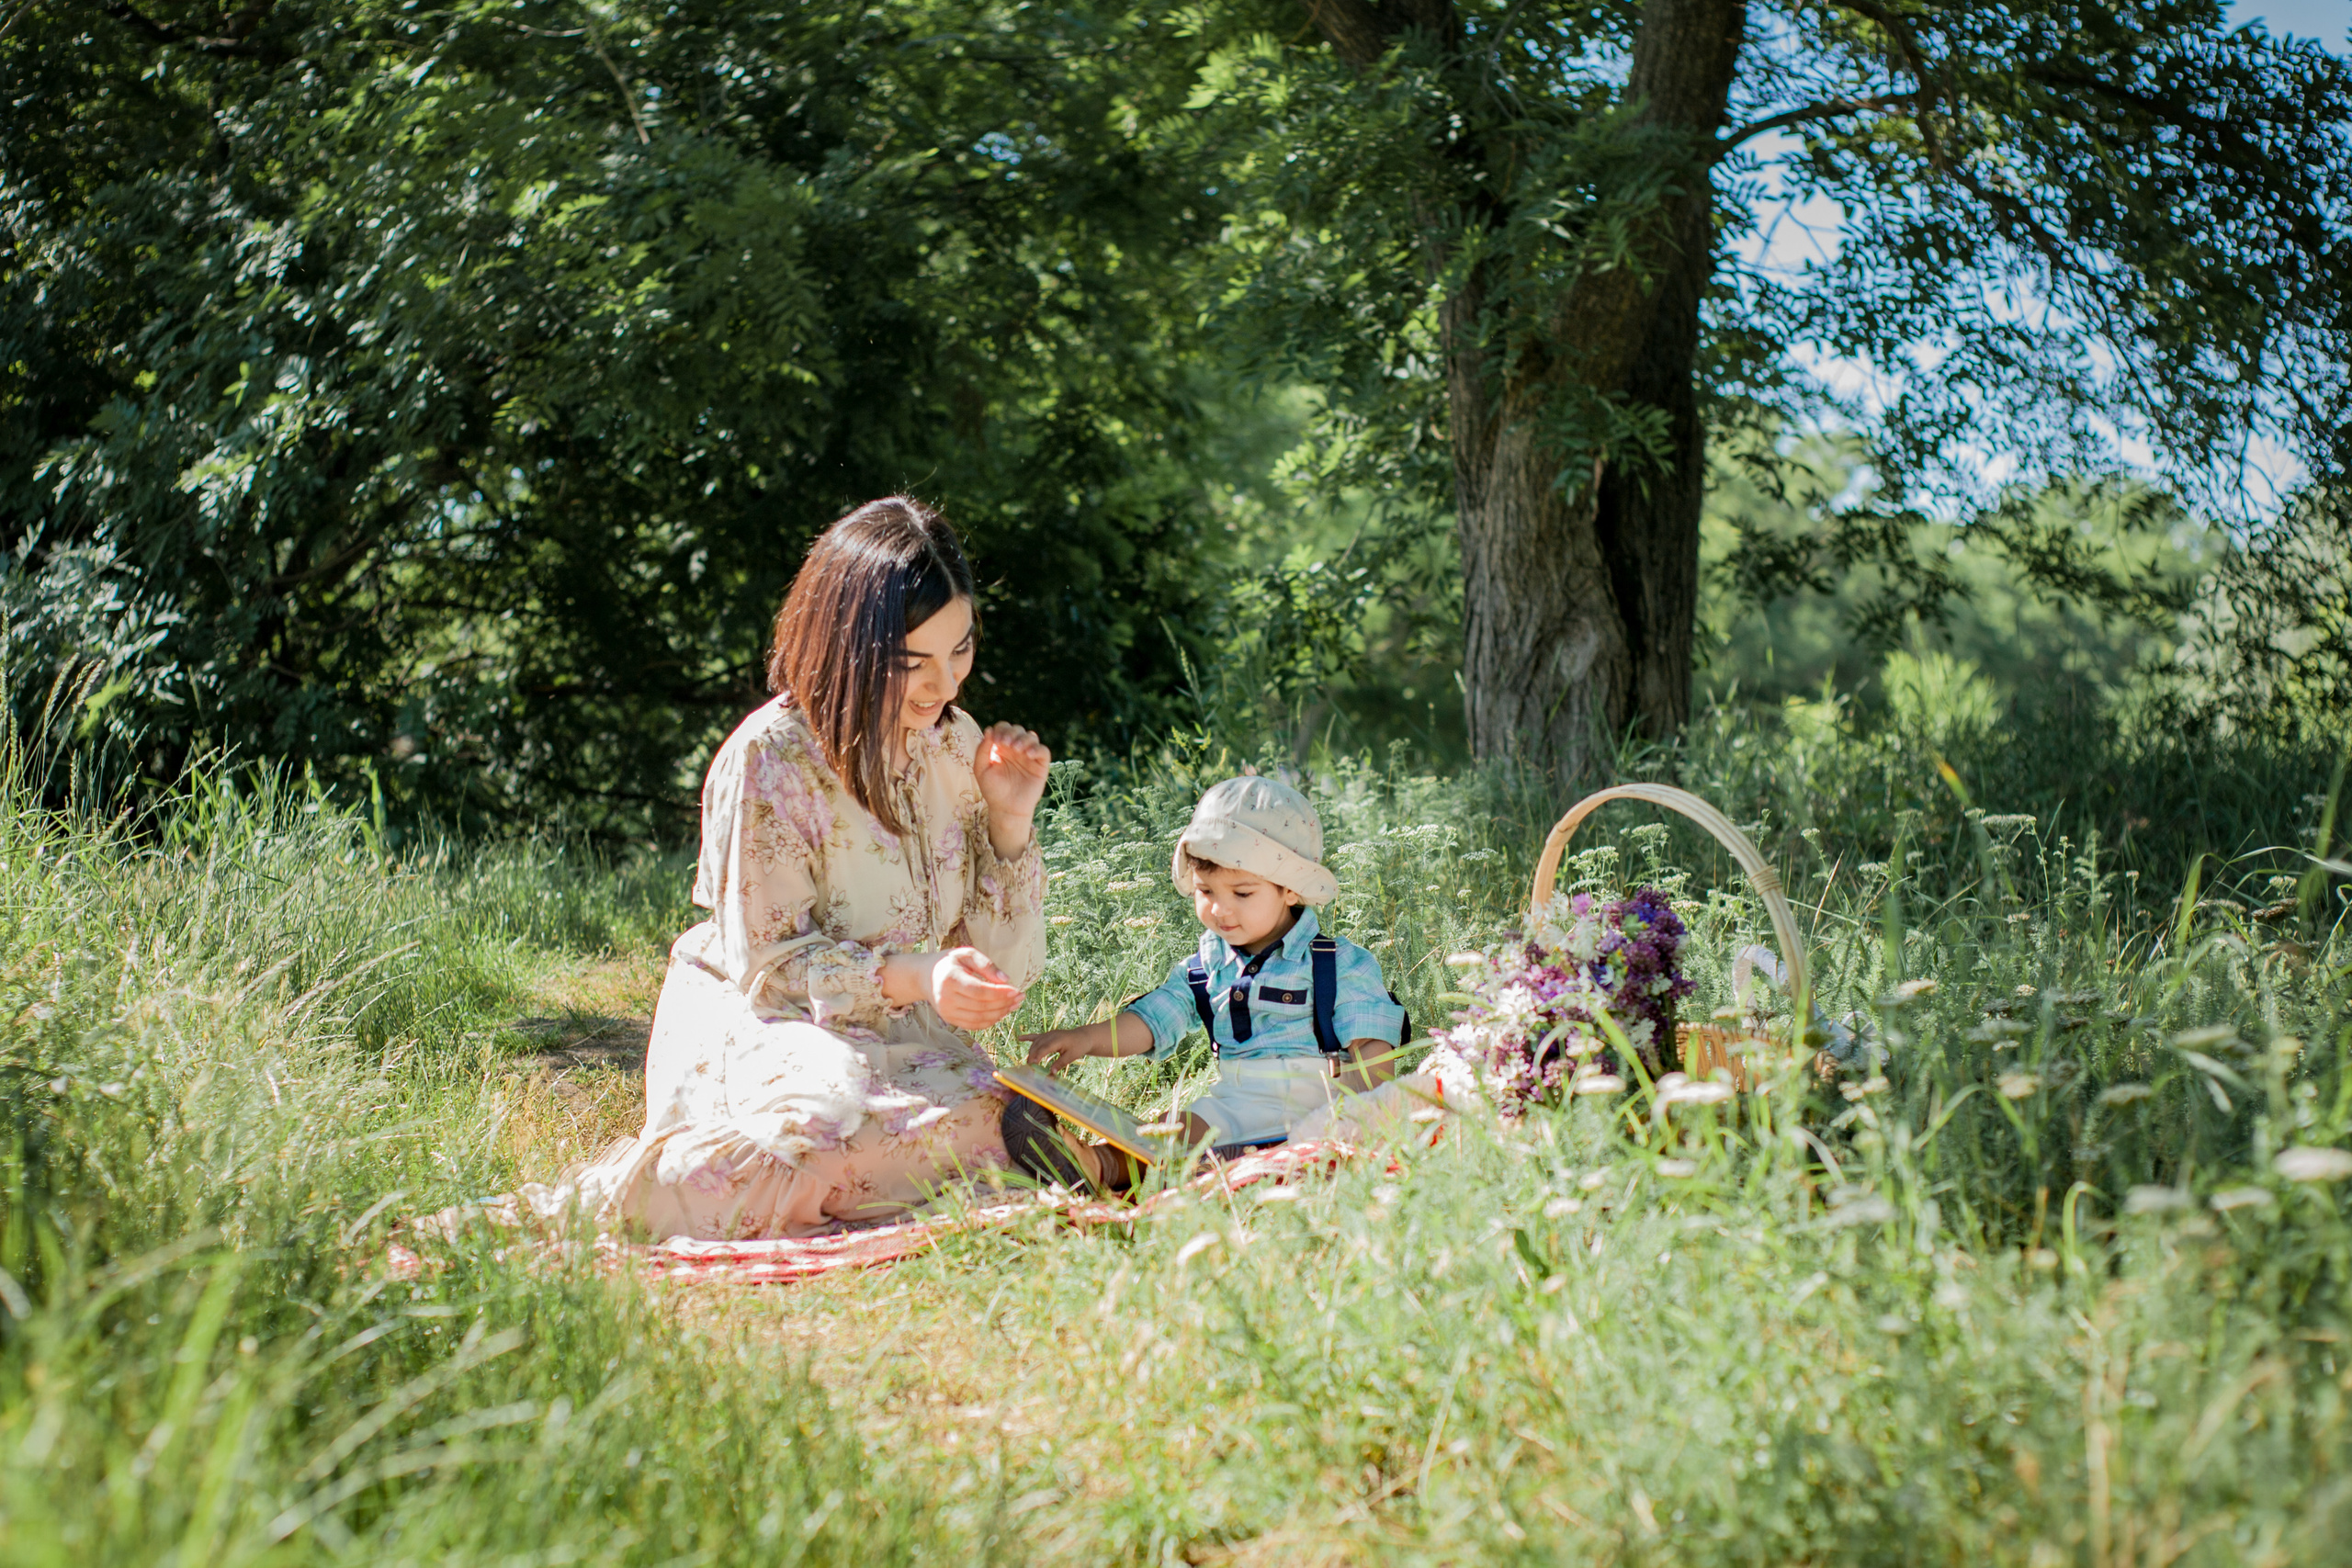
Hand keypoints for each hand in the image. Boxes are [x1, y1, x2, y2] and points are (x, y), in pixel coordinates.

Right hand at [927, 946, 1025, 1030]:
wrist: (925, 976)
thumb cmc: (949, 962)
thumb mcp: (966, 954)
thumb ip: (986, 964)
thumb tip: (1005, 980)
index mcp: (950, 979)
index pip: (979, 991)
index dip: (999, 993)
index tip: (1016, 990)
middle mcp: (946, 998)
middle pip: (981, 1007)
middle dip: (1004, 1003)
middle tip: (1020, 997)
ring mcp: (946, 1012)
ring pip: (979, 1019)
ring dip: (1000, 1013)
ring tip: (1014, 1004)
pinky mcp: (949, 1019)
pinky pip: (974, 1025)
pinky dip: (990, 1021)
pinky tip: (1001, 1012)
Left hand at [975, 722, 1050, 848]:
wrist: (1006, 808)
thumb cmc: (993, 790)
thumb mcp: (981, 769)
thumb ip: (982, 750)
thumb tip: (989, 730)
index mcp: (1001, 747)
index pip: (1003, 728)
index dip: (1001, 730)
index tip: (996, 740)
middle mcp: (1016, 749)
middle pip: (1017, 729)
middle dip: (1012, 733)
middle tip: (1006, 744)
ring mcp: (1029, 756)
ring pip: (1031, 736)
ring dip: (1024, 739)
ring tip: (1017, 749)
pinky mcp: (1040, 765)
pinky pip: (1043, 751)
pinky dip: (1037, 749)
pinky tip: (1028, 754)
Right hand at [1019, 1026, 1097, 1072]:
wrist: (1083, 1036)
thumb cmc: (1079, 1046)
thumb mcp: (1072, 1056)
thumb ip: (1060, 1063)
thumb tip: (1051, 1073)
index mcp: (1057, 1040)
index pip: (1044, 1048)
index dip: (1037, 1056)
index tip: (1032, 1064)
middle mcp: (1051, 1035)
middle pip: (1037, 1046)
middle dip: (1032, 1056)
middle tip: (1029, 1068)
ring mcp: (1048, 1034)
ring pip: (1035, 1043)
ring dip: (1031, 1052)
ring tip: (1028, 1063)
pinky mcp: (1048, 1035)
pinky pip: (1036, 1036)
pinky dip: (1028, 1037)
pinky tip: (1019, 1038)